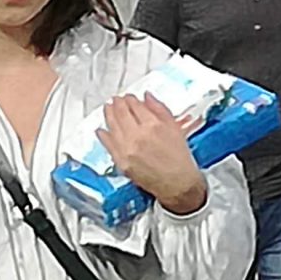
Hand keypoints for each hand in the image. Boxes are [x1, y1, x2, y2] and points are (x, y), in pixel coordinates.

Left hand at [99, 94, 206, 216]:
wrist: (176, 181)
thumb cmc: (179, 157)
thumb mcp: (175, 128)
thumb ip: (160, 110)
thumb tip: (148, 98)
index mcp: (153, 126)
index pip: (136, 106)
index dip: (131, 99)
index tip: (129, 97)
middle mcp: (137, 136)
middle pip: (121, 114)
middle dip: (117, 104)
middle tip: (116, 100)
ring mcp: (126, 149)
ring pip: (112, 127)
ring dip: (108, 115)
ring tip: (107, 109)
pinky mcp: (120, 161)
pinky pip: (108, 145)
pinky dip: (103, 135)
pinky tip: (101, 130)